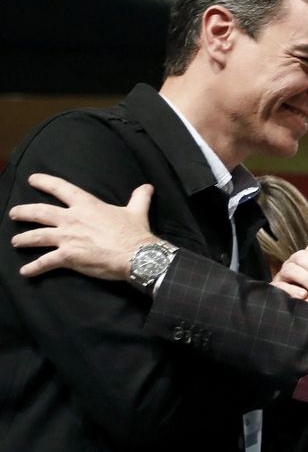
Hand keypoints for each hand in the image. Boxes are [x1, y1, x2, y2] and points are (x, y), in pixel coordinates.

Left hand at [11, 175, 156, 279]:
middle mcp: (71, 219)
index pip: (61, 188)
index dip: (45, 182)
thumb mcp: (137, 211)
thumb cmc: (135, 233)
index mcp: (86, 205)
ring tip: (15, 242)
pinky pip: (45, 262)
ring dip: (24, 239)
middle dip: (24, 212)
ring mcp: (67, 238)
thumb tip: (148, 187)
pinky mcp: (67, 256)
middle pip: (40, 212)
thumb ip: (139, 198)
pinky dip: (34, 268)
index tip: (32, 179)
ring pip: (37, 236)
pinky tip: (25, 271)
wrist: (136, 255)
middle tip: (14, 213)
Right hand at [270, 242, 307, 297]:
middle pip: (301, 256)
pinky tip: (304, 296)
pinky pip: (279, 286)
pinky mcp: (276, 290)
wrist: (305, 313)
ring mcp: (283, 277)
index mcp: (307, 259)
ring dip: (307, 278)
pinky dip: (291, 289)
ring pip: (289, 268)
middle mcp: (293, 264)